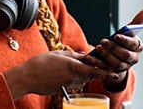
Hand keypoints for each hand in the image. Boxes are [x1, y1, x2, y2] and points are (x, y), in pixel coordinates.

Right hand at [3, 50, 119, 100]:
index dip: (105, 73)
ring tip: (75, 68)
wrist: (27, 77)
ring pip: (82, 81)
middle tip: (98, 67)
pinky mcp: (63, 90)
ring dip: (84, 76)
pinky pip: (74, 85)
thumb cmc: (40, 63)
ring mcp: (67, 85)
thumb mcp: (57, 54)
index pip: (93, 70)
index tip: (115, 74)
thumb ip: (72, 54)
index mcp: (72, 65)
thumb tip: (82, 54)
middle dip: (95, 72)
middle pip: (90, 76)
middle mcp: (72, 77)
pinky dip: (75, 80)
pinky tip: (66, 74)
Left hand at [83, 8, 142, 89]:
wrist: (120, 56)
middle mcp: (133, 59)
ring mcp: (124, 67)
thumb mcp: (130, 32)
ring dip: (106, 56)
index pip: (133, 45)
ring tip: (97, 48)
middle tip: (103, 41)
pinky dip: (97, 64)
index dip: (125, 41)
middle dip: (113, 48)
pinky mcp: (114, 72)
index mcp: (138, 48)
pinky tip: (90, 58)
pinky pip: (106, 69)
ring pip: (116, 63)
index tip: (116, 36)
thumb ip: (137, 22)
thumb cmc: (125, 41)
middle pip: (125, 55)